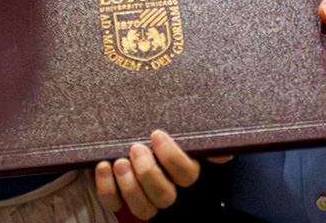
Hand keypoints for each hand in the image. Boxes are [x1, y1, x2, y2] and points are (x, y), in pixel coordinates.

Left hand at [94, 129, 229, 218]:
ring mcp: (141, 193)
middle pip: (165, 197)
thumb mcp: (179, 117)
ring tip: (120, 161)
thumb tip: (222, 150)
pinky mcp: (117, 195)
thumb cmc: (152, 117)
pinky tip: (103, 166)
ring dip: (130, 187)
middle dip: (150, 174)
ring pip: (144, 208)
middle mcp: (164, 185)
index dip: (173, 159)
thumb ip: (200, 126)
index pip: (187, 175)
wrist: (119, 119)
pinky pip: (114, 204)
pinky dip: (107, 188)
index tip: (157, 135)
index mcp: (182, 167)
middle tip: (136, 149)